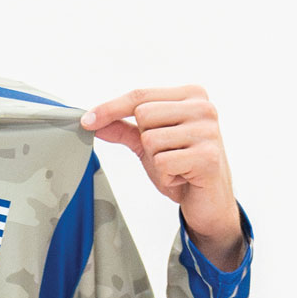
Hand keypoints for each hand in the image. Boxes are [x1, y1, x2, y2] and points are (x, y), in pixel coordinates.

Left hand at [80, 87, 245, 267]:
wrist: (209, 202)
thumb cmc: (182, 167)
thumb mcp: (149, 144)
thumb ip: (124, 129)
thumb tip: (92, 120)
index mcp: (192, 95)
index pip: (140, 95)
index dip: (111, 108)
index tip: (87, 121)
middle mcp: (203, 108)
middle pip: (144, 115)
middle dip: (147, 141)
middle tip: (169, 154)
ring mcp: (208, 131)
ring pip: (151, 139)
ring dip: (157, 161)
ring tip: (177, 167)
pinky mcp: (208, 157)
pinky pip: (163, 162)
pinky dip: (166, 176)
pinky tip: (183, 177)